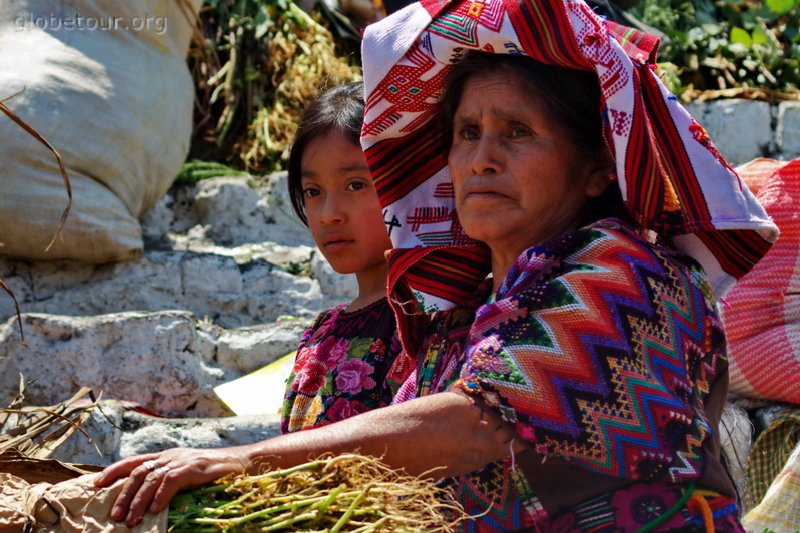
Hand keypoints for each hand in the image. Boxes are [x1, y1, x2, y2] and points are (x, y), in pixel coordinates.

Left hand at [93, 447, 247, 526]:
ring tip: (131, 520)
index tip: (96, 484)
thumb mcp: (188, 474)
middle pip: (138, 472)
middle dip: (123, 494)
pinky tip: (156, 510)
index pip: (134, 461)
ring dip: (138, 500)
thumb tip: (150, 501)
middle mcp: (171, 456)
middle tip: (115, 516)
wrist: (244, 463)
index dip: (114, 470)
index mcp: (167, 456)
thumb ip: (170, 481)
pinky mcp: (195, 467)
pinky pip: (172, 480)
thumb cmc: (217, 472)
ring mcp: (182, 460)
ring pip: (151, 478)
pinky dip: (161, 495)